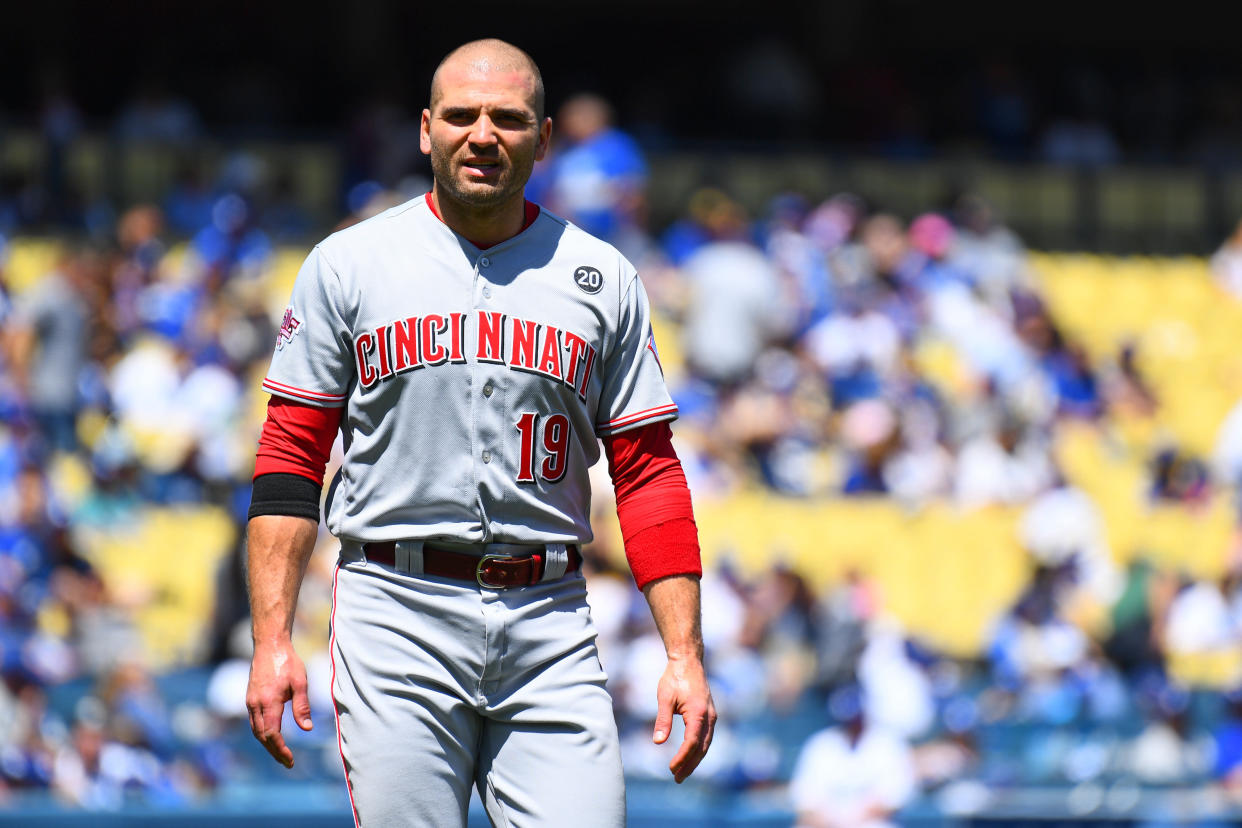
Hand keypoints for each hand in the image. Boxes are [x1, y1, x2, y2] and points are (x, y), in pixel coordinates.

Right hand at [246, 640, 312, 767]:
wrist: (269, 645)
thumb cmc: (287, 662)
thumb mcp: (300, 682)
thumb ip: (302, 706)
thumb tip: (307, 729)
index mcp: (268, 702)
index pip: (272, 734)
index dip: (280, 749)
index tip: (290, 760)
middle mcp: (255, 705)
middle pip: (262, 736)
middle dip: (274, 751)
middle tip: (288, 763)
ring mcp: (250, 702)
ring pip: (256, 731)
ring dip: (267, 744)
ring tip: (281, 754)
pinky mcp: (250, 699)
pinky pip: (254, 722)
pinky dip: (262, 733)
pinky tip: (272, 737)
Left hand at [652, 653, 715, 782]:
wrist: (688, 661)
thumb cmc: (675, 677)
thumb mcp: (665, 698)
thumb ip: (662, 720)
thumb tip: (657, 742)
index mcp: (698, 713)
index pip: (691, 743)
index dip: (682, 758)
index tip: (671, 769)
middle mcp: (709, 716)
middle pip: (701, 748)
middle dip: (690, 765)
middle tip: (677, 779)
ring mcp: (711, 715)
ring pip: (706, 744)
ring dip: (695, 759)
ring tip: (682, 772)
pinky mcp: (709, 714)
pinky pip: (706, 737)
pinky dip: (698, 749)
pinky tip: (689, 756)